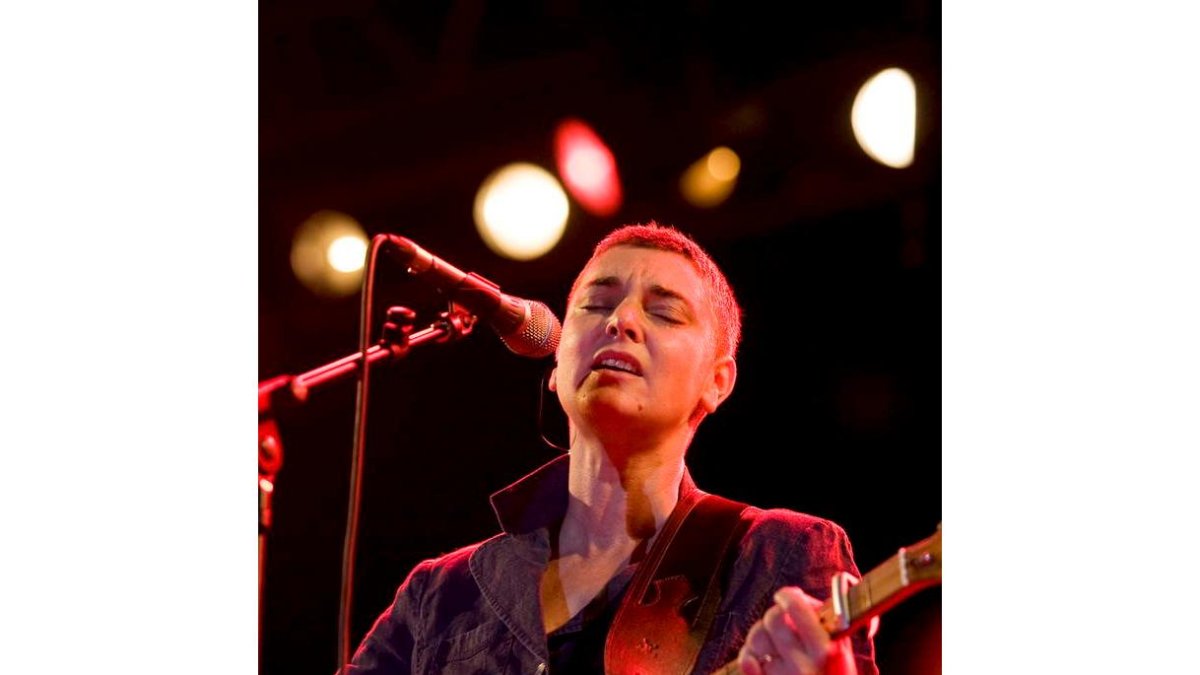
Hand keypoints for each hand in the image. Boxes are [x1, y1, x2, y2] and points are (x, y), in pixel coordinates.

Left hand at [736, 587, 855, 674]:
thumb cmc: (836, 674)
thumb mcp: (841, 646)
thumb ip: (822, 620)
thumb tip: (796, 595)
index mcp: (825, 649)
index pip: (795, 606)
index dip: (787, 596)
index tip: (785, 596)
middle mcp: (803, 665)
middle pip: (772, 619)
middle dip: (774, 615)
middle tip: (782, 622)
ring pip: (756, 639)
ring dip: (760, 636)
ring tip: (773, 644)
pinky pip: (746, 661)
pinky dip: (749, 656)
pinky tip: (759, 658)